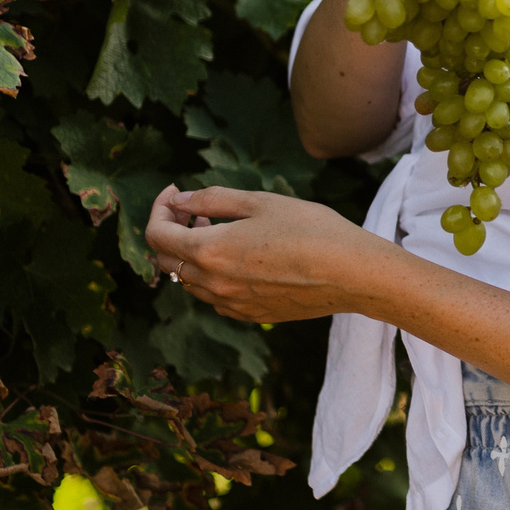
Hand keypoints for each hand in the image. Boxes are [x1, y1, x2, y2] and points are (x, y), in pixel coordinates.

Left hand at [145, 184, 388, 323]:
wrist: (351, 274)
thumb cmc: (312, 230)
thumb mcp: (260, 202)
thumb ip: (212, 200)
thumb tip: (180, 202)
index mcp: (210, 251)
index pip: (157, 234)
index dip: (160, 208)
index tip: (176, 194)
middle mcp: (214, 284)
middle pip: (166, 260)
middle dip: (171, 231)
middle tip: (196, 211)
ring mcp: (231, 304)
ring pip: (188, 282)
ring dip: (191, 255)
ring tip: (218, 231)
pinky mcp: (250, 315)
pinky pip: (214, 298)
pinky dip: (211, 277)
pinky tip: (237, 259)